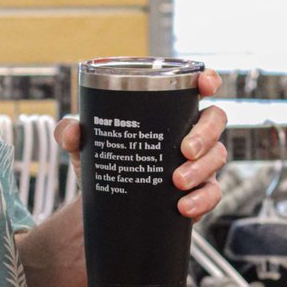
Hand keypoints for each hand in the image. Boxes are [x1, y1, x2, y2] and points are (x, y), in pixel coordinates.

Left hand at [53, 68, 227, 220]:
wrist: (106, 205)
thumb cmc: (103, 163)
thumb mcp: (83, 146)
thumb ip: (69, 133)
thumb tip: (70, 131)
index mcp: (169, 112)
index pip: (196, 89)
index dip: (208, 80)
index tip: (206, 84)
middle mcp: (190, 132)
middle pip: (215, 121)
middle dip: (205, 134)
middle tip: (184, 150)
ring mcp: (199, 162)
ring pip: (217, 157)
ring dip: (202, 169)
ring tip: (177, 182)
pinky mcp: (199, 191)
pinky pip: (212, 193)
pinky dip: (202, 200)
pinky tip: (184, 206)